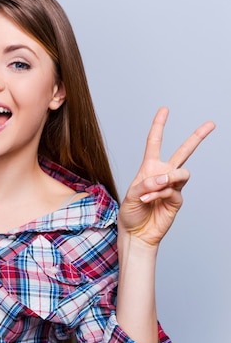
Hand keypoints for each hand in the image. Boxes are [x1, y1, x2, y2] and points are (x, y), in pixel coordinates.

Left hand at [118, 107, 214, 246]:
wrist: (137, 232)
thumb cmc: (131, 212)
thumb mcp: (130, 195)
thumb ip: (146, 183)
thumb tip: (165, 177)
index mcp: (149, 167)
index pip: (155, 142)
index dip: (159, 126)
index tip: (164, 109)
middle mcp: (162, 174)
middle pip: (183, 152)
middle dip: (197, 137)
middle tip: (211, 124)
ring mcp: (172, 187)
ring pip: (181, 172)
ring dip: (165, 180)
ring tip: (152, 191)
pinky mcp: (178, 199)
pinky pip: (172, 190)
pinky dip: (159, 194)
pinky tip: (150, 200)